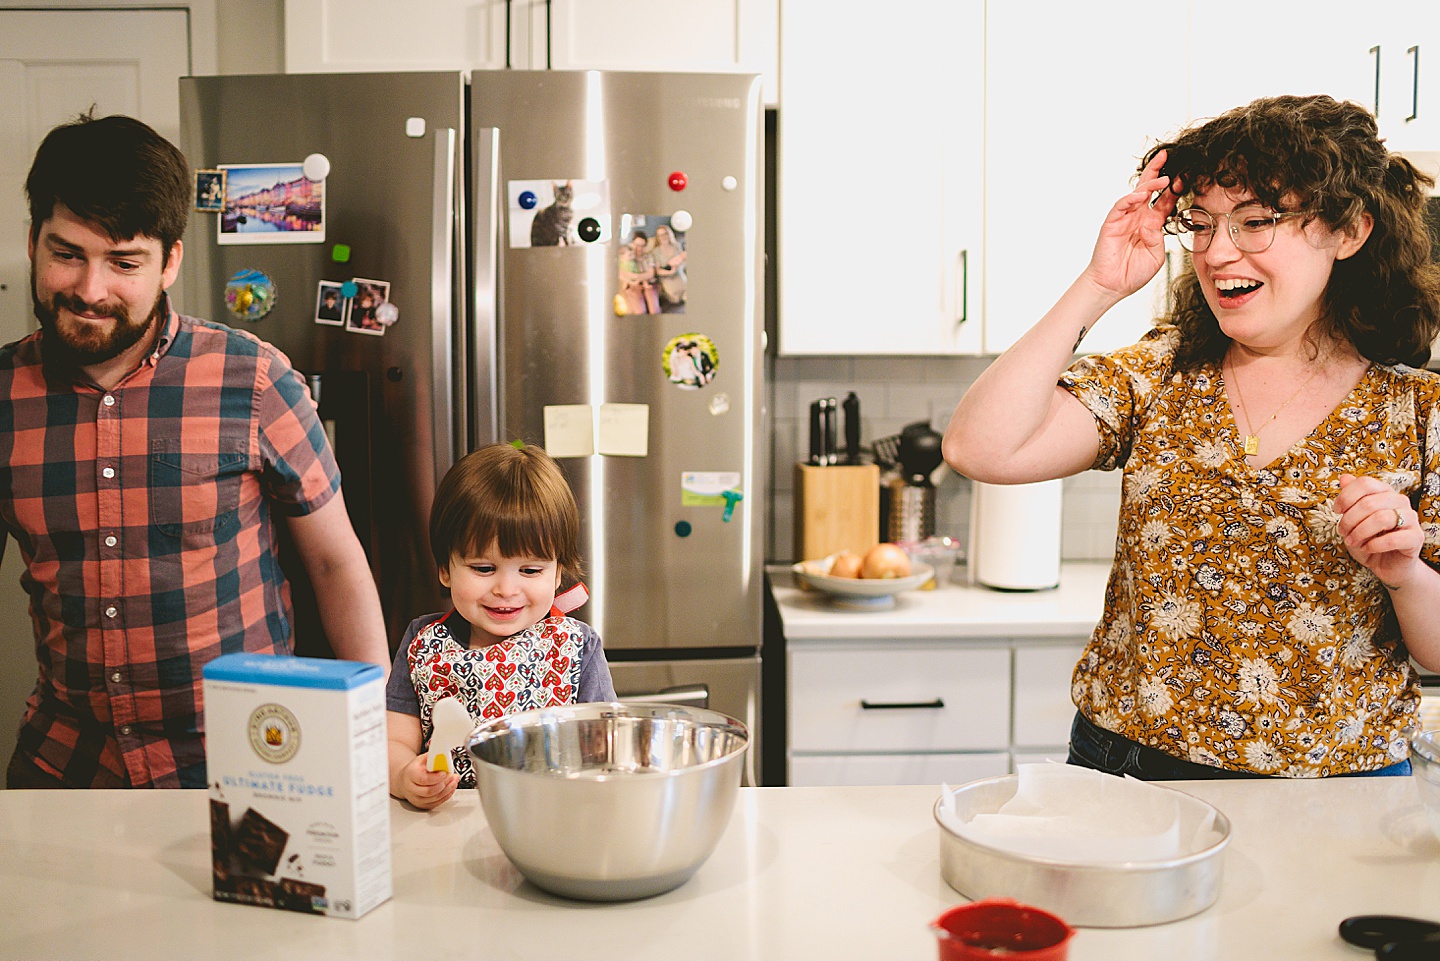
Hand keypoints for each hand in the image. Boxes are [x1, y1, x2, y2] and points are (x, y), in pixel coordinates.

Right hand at [398, 753, 459, 809]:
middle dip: (445, 783)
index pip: (424, 779)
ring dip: (448, 789)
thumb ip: (433, 757)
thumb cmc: (415, 769)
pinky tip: (451, 787)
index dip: (437, 777)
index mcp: (410, 775)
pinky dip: (447, 795)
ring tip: (454, 780)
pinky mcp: (422, 805)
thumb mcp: (422, 759)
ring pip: (435, 798)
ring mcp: (416, 799)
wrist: (406, 780)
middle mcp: (411, 789)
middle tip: (452, 776)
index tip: (445, 772)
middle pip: (430, 791)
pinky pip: (437, 803)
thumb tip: (444, 753)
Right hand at [1083, 149, 1177, 300]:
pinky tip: (1140, 195)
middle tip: (1167, 156)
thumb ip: (1158, 239)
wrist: (1113, 286)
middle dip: (1157, 172)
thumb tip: (1153, 225)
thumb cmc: (1133, 273)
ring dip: (1148, 184)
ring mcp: (1124, 219)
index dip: (1174, 189)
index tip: (1186, 176)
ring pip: (1136, 194)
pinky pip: (1120, 206)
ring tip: (1163, 178)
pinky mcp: (1111, 224)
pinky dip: (1129, 199)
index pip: (1164, 201)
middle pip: (1148, 189)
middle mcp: (1138, 218)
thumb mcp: (1156, 256)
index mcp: (1151, 225)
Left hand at [1335, 473, 1422, 587]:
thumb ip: (1350, 498)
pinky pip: (1394, 539)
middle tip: (1343, 532)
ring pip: (1381, 518)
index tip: (1337, 511)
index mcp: (1384, 492)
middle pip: (1369, 503)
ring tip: (1352, 541)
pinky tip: (1367, 548)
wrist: (1387, 565)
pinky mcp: (1416, 538)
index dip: (1346, 497)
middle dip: (1349, 520)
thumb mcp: (1353, 519)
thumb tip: (1344, 477)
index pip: (1365, 483)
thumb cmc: (1369, 539)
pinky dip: (1374, 545)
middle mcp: (1400, 501)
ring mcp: (1411, 519)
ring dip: (1360, 532)